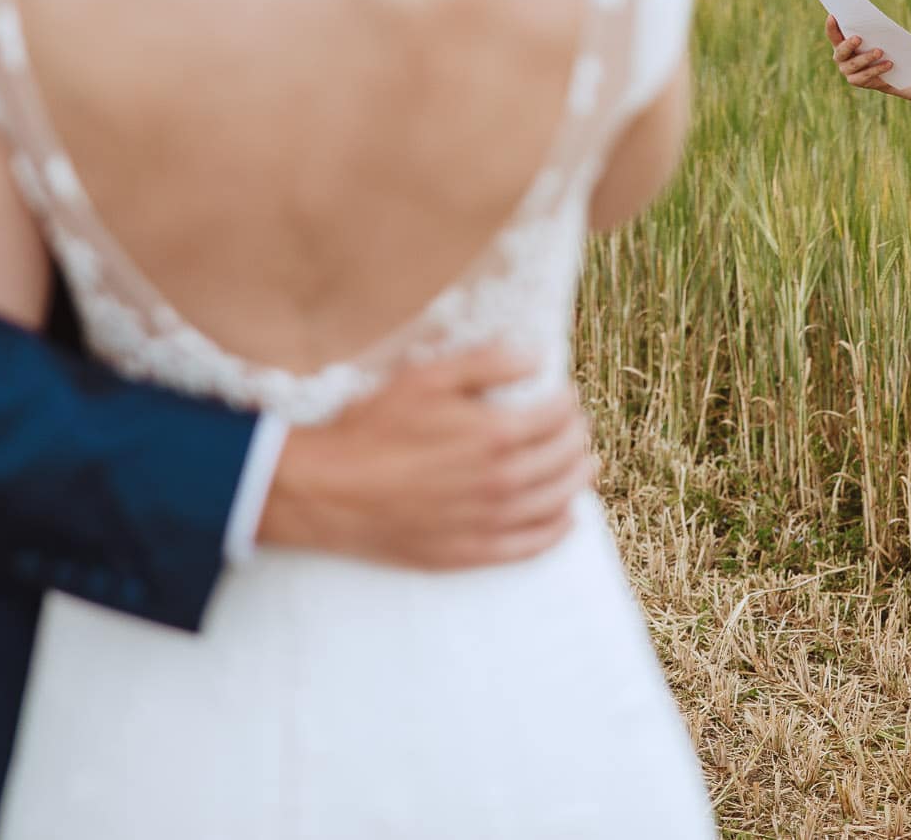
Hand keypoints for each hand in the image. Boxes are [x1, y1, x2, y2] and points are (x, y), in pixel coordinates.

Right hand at [258, 347, 595, 568]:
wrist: (327, 490)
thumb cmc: (373, 428)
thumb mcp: (426, 376)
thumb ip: (487, 363)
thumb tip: (537, 356)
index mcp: (495, 433)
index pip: (558, 415)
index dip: (567, 402)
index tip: (564, 396)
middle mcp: (502, 481)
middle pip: (565, 457)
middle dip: (576, 437)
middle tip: (576, 428)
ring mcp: (489, 521)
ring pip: (558, 500)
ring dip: (577, 480)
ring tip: (583, 465)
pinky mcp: (471, 553)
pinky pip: (532, 545)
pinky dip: (557, 530)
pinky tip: (566, 518)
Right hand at [825, 15, 894, 92]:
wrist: (889, 72)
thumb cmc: (880, 47)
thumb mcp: (875, 38)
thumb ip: (870, 31)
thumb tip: (876, 22)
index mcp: (841, 43)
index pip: (833, 34)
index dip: (831, 26)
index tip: (832, 16)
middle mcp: (840, 58)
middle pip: (841, 51)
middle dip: (849, 44)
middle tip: (858, 38)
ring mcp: (846, 70)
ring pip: (854, 64)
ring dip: (867, 57)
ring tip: (879, 51)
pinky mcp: (856, 81)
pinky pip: (865, 75)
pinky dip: (877, 69)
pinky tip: (888, 64)